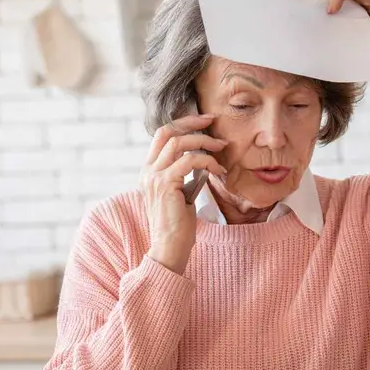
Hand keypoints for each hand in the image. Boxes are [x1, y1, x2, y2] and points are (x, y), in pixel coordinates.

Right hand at [142, 114, 227, 274]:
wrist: (169, 247)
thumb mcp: (181, 193)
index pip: (162, 135)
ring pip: (180, 143)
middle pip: (167, 132)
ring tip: (222, 148)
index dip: (182, 124)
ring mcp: (154, 177)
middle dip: (192, 122)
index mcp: (148, 171)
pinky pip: (191, 161)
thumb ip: (184, 175)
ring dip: (205, 142)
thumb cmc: (178, 225)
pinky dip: (209, 162)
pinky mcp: (165, 184)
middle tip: (213, 121)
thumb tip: (202, 160)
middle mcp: (147, 171)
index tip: (203, 122)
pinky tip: (220, 171)